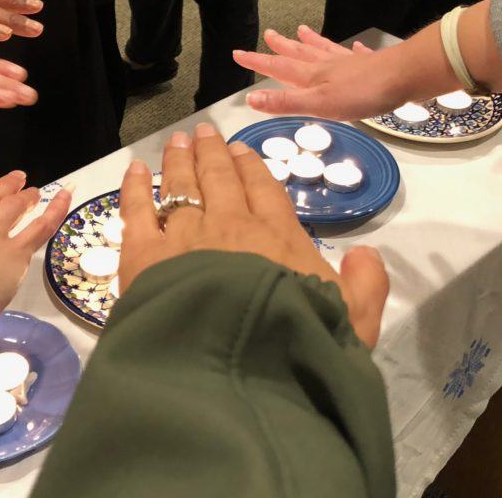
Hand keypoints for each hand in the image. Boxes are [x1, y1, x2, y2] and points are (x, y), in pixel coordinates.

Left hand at [118, 124, 388, 347]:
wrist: (234, 368)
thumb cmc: (297, 344)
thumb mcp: (353, 322)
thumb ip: (365, 286)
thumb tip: (367, 255)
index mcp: (278, 238)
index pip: (264, 190)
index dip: (251, 167)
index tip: (241, 150)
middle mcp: (230, 225)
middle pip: (219, 178)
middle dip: (212, 152)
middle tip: (203, 132)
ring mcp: (185, 237)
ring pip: (181, 186)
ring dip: (179, 160)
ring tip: (177, 141)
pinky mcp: (145, 255)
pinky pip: (137, 210)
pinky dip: (134, 186)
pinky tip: (134, 169)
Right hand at [233, 26, 400, 118]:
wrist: (405, 76)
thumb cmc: (363, 93)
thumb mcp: (319, 103)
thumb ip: (286, 102)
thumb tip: (251, 98)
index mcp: (313, 76)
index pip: (279, 67)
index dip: (257, 61)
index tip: (238, 53)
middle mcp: (328, 66)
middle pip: (300, 54)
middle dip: (282, 47)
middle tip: (268, 34)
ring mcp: (350, 64)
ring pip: (325, 51)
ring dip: (311, 42)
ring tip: (301, 30)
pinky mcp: (372, 66)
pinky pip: (357, 55)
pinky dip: (354, 50)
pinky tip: (357, 47)